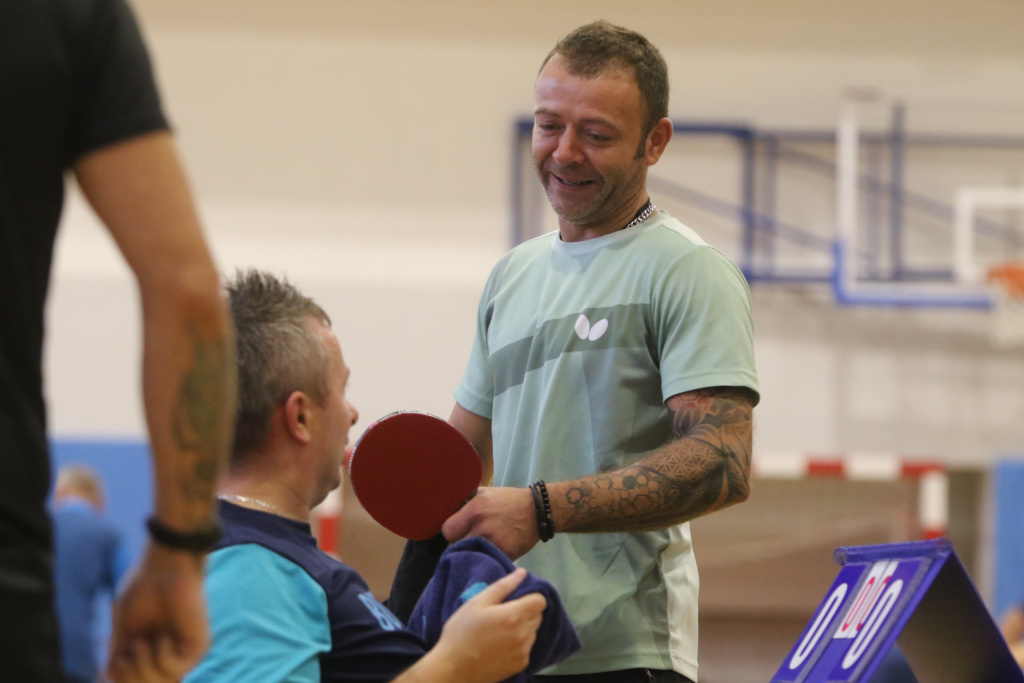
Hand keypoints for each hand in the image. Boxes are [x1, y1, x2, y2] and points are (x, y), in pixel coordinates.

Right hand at [107, 543, 208, 682]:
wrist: (165, 567)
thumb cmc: (143, 589)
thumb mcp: (123, 628)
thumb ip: (118, 656)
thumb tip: (109, 678)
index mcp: (150, 651)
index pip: (136, 682)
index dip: (123, 679)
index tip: (114, 663)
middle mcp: (169, 655)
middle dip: (130, 678)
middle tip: (126, 654)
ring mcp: (184, 652)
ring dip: (142, 669)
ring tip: (142, 643)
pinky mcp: (198, 646)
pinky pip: (175, 669)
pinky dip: (162, 657)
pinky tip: (164, 637)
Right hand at [433, 568, 545, 682]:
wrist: (454, 669)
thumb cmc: (462, 632)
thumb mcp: (477, 603)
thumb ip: (503, 586)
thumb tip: (522, 573)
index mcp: (514, 615)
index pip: (540, 600)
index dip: (530, 597)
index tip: (515, 600)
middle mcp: (524, 634)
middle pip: (537, 615)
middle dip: (525, 611)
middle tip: (503, 614)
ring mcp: (524, 651)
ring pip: (533, 631)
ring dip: (523, 628)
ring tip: (500, 631)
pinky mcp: (521, 665)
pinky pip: (528, 648)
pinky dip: (519, 644)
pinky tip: (501, 646)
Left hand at [441, 486, 538, 559]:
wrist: (537, 511)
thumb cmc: (508, 500)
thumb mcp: (485, 492)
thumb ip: (466, 502)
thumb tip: (448, 509)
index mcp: (474, 510)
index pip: (447, 530)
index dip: (451, 532)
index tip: (457, 532)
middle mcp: (482, 528)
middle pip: (455, 547)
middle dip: (459, 544)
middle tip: (467, 541)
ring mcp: (494, 543)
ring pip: (470, 556)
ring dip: (472, 553)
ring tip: (478, 548)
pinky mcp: (505, 554)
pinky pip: (487, 560)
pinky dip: (487, 558)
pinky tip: (491, 552)